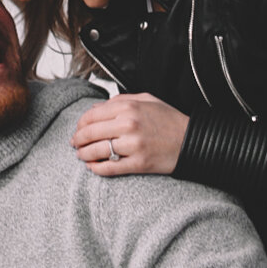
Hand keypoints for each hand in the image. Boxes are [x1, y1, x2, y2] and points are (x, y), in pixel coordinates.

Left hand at [72, 92, 188, 176]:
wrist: (192, 140)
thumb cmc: (170, 120)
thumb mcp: (147, 99)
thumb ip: (121, 100)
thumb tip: (97, 107)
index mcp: (129, 107)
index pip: (92, 115)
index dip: (80, 124)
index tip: (78, 130)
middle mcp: (128, 124)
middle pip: (90, 133)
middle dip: (78, 140)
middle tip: (74, 144)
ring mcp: (133, 145)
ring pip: (97, 151)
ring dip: (84, 155)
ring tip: (81, 156)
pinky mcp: (138, 163)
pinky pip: (110, 168)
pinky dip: (97, 168)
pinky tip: (93, 167)